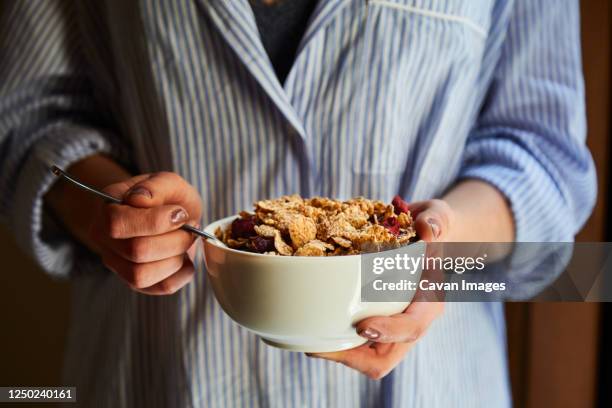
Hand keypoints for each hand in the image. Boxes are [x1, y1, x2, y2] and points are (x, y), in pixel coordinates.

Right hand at [88, 172, 201, 294]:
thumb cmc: (168, 198)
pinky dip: (182, 273)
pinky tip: (186, 257)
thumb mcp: (167, 181)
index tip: (179, 212)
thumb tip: (139, 200)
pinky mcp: (139, 284)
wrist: (175, 214)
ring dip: (176, 257)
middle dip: (174, 239)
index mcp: (107, 210)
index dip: (155, 221)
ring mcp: (119, 266)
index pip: (117, 224)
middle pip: (136, 251)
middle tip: (190, 227)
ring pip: (142, 275)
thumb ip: (156, 186)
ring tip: (186, 241)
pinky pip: (160, 287)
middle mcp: (106, 242)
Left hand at [308, 199, 450, 378]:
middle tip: (318, 345)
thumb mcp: (437, 216)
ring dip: (336, 353)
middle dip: (352, 357)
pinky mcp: (375, 322)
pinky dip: (333, 340)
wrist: (429, 239)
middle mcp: (409, 321)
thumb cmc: (431, 228)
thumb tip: (427, 230)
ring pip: (365, 358)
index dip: (389, 331)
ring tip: (307, 340)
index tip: (363, 326)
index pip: (412, 328)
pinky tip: (309, 328)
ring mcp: (390, 327)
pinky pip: (354, 343)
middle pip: (384, 359)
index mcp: (429, 302)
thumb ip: (435, 221)